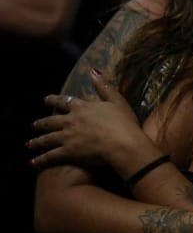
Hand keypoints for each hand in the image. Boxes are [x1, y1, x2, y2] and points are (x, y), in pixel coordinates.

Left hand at [29, 67, 154, 170]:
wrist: (123, 143)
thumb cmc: (124, 122)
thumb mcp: (117, 101)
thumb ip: (104, 87)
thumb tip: (94, 70)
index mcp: (83, 108)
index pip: (65, 101)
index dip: (55, 100)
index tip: (46, 99)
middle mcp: (71, 121)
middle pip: (51, 121)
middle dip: (42, 123)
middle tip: (34, 125)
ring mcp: (67, 136)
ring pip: (47, 138)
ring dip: (37, 141)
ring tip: (29, 144)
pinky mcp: (68, 151)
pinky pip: (50, 156)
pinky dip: (40, 159)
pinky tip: (32, 162)